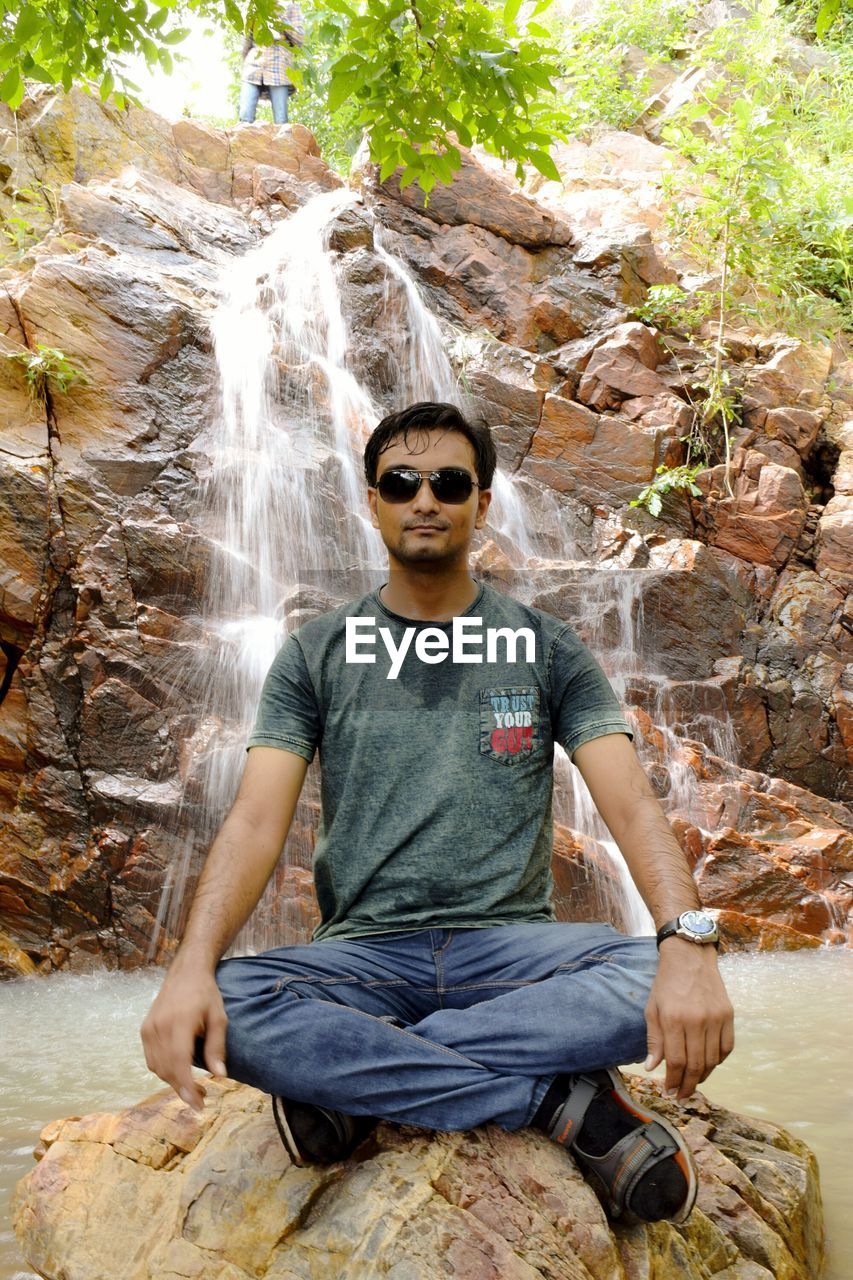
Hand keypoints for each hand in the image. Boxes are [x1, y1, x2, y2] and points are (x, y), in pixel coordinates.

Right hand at [140, 959, 227, 1111]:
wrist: (185, 972)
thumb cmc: (206, 994)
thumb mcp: (219, 1017)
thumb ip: (217, 1047)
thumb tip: (220, 1076)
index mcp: (179, 1022)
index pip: (179, 1062)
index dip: (187, 1087)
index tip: (198, 1104)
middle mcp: (159, 1027)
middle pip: (167, 1069)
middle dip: (183, 1089)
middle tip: (202, 1099)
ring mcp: (149, 1028)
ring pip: (157, 1067)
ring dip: (173, 1082)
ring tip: (194, 1087)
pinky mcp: (144, 1029)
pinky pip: (151, 1059)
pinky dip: (164, 1070)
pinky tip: (179, 1071)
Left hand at [644, 940, 733, 1100]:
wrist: (690, 957)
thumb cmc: (666, 983)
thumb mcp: (652, 1009)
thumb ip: (653, 1040)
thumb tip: (652, 1068)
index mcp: (674, 1019)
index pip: (676, 1061)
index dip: (673, 1081)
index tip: (669, 1092)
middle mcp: (697, 1020)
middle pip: (696, 1065)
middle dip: (688, 1085)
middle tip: (681, 1096)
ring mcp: (715, 1018)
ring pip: (713, 1060)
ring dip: (703, 1077)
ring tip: (693, 1083)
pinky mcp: (728, 1015)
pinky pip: (726, 1047)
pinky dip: (718, 1061)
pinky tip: (708, 1065)